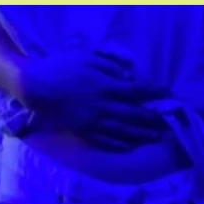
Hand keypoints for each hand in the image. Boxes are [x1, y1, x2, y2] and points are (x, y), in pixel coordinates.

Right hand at [17, 50, 168, 150]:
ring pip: (122, 131)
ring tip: (155, 136)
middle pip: (134, 114)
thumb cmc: (61, 67)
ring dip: (141, 134)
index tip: (168, 92)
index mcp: (104, 85)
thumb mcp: (87, 56)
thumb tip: (130, 77)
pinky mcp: (82, 131)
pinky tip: (129, 146)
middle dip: (154, 118)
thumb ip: (110, 66)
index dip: (155, 92)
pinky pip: (104, 141)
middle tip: (169, 121)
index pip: (137, 90)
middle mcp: (102, 106)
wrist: (34, 86)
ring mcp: (92, 122)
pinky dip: (118, 144)